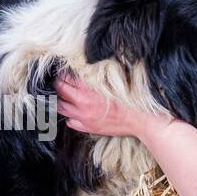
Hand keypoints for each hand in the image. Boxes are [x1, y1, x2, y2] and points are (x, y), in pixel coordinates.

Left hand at [54, 73, 168, 139]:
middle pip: (60, 92)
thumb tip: (88, 67)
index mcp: (89, 89)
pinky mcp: (87, 128)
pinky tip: (74, 112)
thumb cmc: (129, 99)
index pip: (67, 78)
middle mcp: (83, 103)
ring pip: (62, 108)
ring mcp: (83, 117)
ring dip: (61, 101)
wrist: (137, 120)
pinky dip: (70, 116)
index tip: (63, 73)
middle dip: (58, 86)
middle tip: (59, 82)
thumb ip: (98, 75)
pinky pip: (70, 122)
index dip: (63, 74)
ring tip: (63, 96)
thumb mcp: (113, 81)